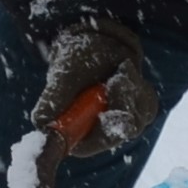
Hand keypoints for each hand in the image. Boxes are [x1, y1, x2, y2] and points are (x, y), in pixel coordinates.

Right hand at [33, 17, 157, 160]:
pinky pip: (147, 106)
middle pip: (119, 133)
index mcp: (75, 131)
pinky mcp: (137, 114)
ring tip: (118, 71)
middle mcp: (98, 134)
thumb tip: (40, 122)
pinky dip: (138, 87)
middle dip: (121, 103)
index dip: (102, 134)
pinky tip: (125, 73)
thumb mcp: (64, 76)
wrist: (97, 42)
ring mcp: (119, 125)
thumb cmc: (76, 60)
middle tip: (116, 80)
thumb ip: (53, 100)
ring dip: (129, 90)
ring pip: (136, 118)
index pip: (89, 145)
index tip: (108, 112)